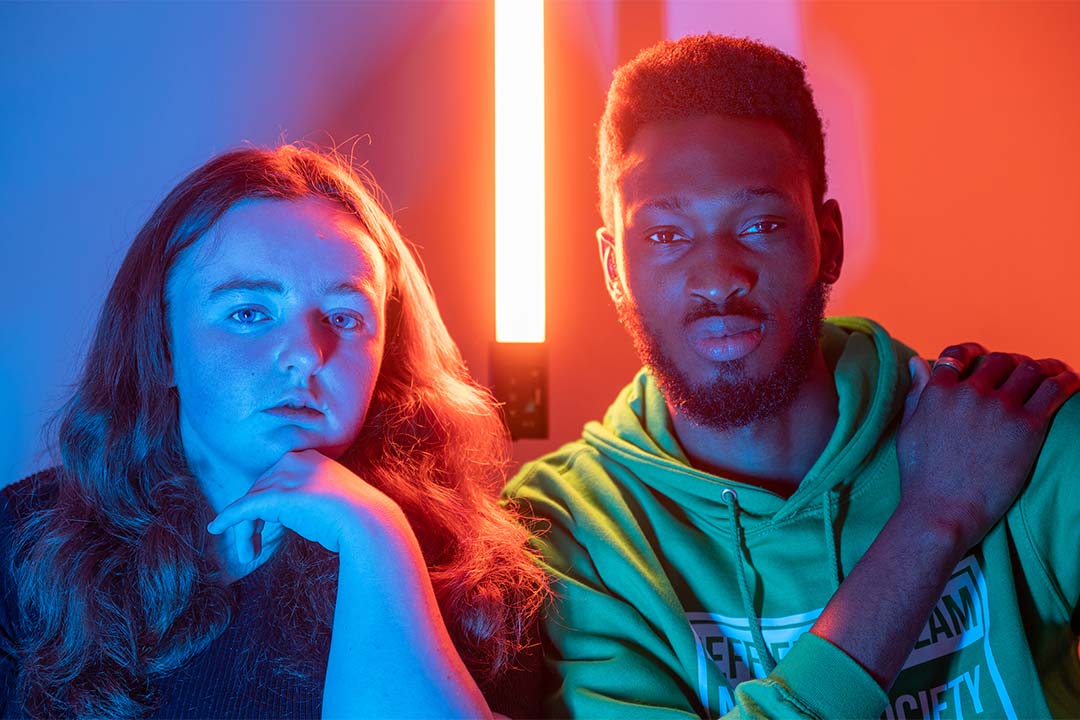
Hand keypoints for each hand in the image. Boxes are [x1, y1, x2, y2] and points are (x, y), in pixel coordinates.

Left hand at [207, 450, 408, 562]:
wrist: (368, 522)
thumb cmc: (358, 517)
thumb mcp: (333, 500)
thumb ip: (310, 500)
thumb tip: (291, 516)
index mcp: (310, 458)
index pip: (277, 480)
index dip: (268, 507)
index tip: (267, 530)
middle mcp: (295, 461)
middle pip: (261, 490)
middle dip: (255, 521)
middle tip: (253, 548)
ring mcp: (286, 476)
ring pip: (252, 502)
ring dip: (245, 531)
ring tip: (247, 555)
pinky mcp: (277, 496)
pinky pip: (243, 508)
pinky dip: (228, 519)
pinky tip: (217, 529)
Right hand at [898, 343, 1079, 549]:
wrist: (942, 510)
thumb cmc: (922, 477)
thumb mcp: (909, 429)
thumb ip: (917, 392)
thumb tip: (920, 361)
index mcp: (939, 392)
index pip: (959, 354)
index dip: (973, 353)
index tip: (983, 359)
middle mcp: (970, 393)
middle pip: (999, 360)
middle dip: (1010, 363)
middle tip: (1019, 375)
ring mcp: (1000, 408)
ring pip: (1029, 369)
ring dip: (1042, 368)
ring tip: (1051, 374)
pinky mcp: (1028, 427)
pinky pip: (1054, 390)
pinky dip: (1066, 381)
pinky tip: (1070, 382)